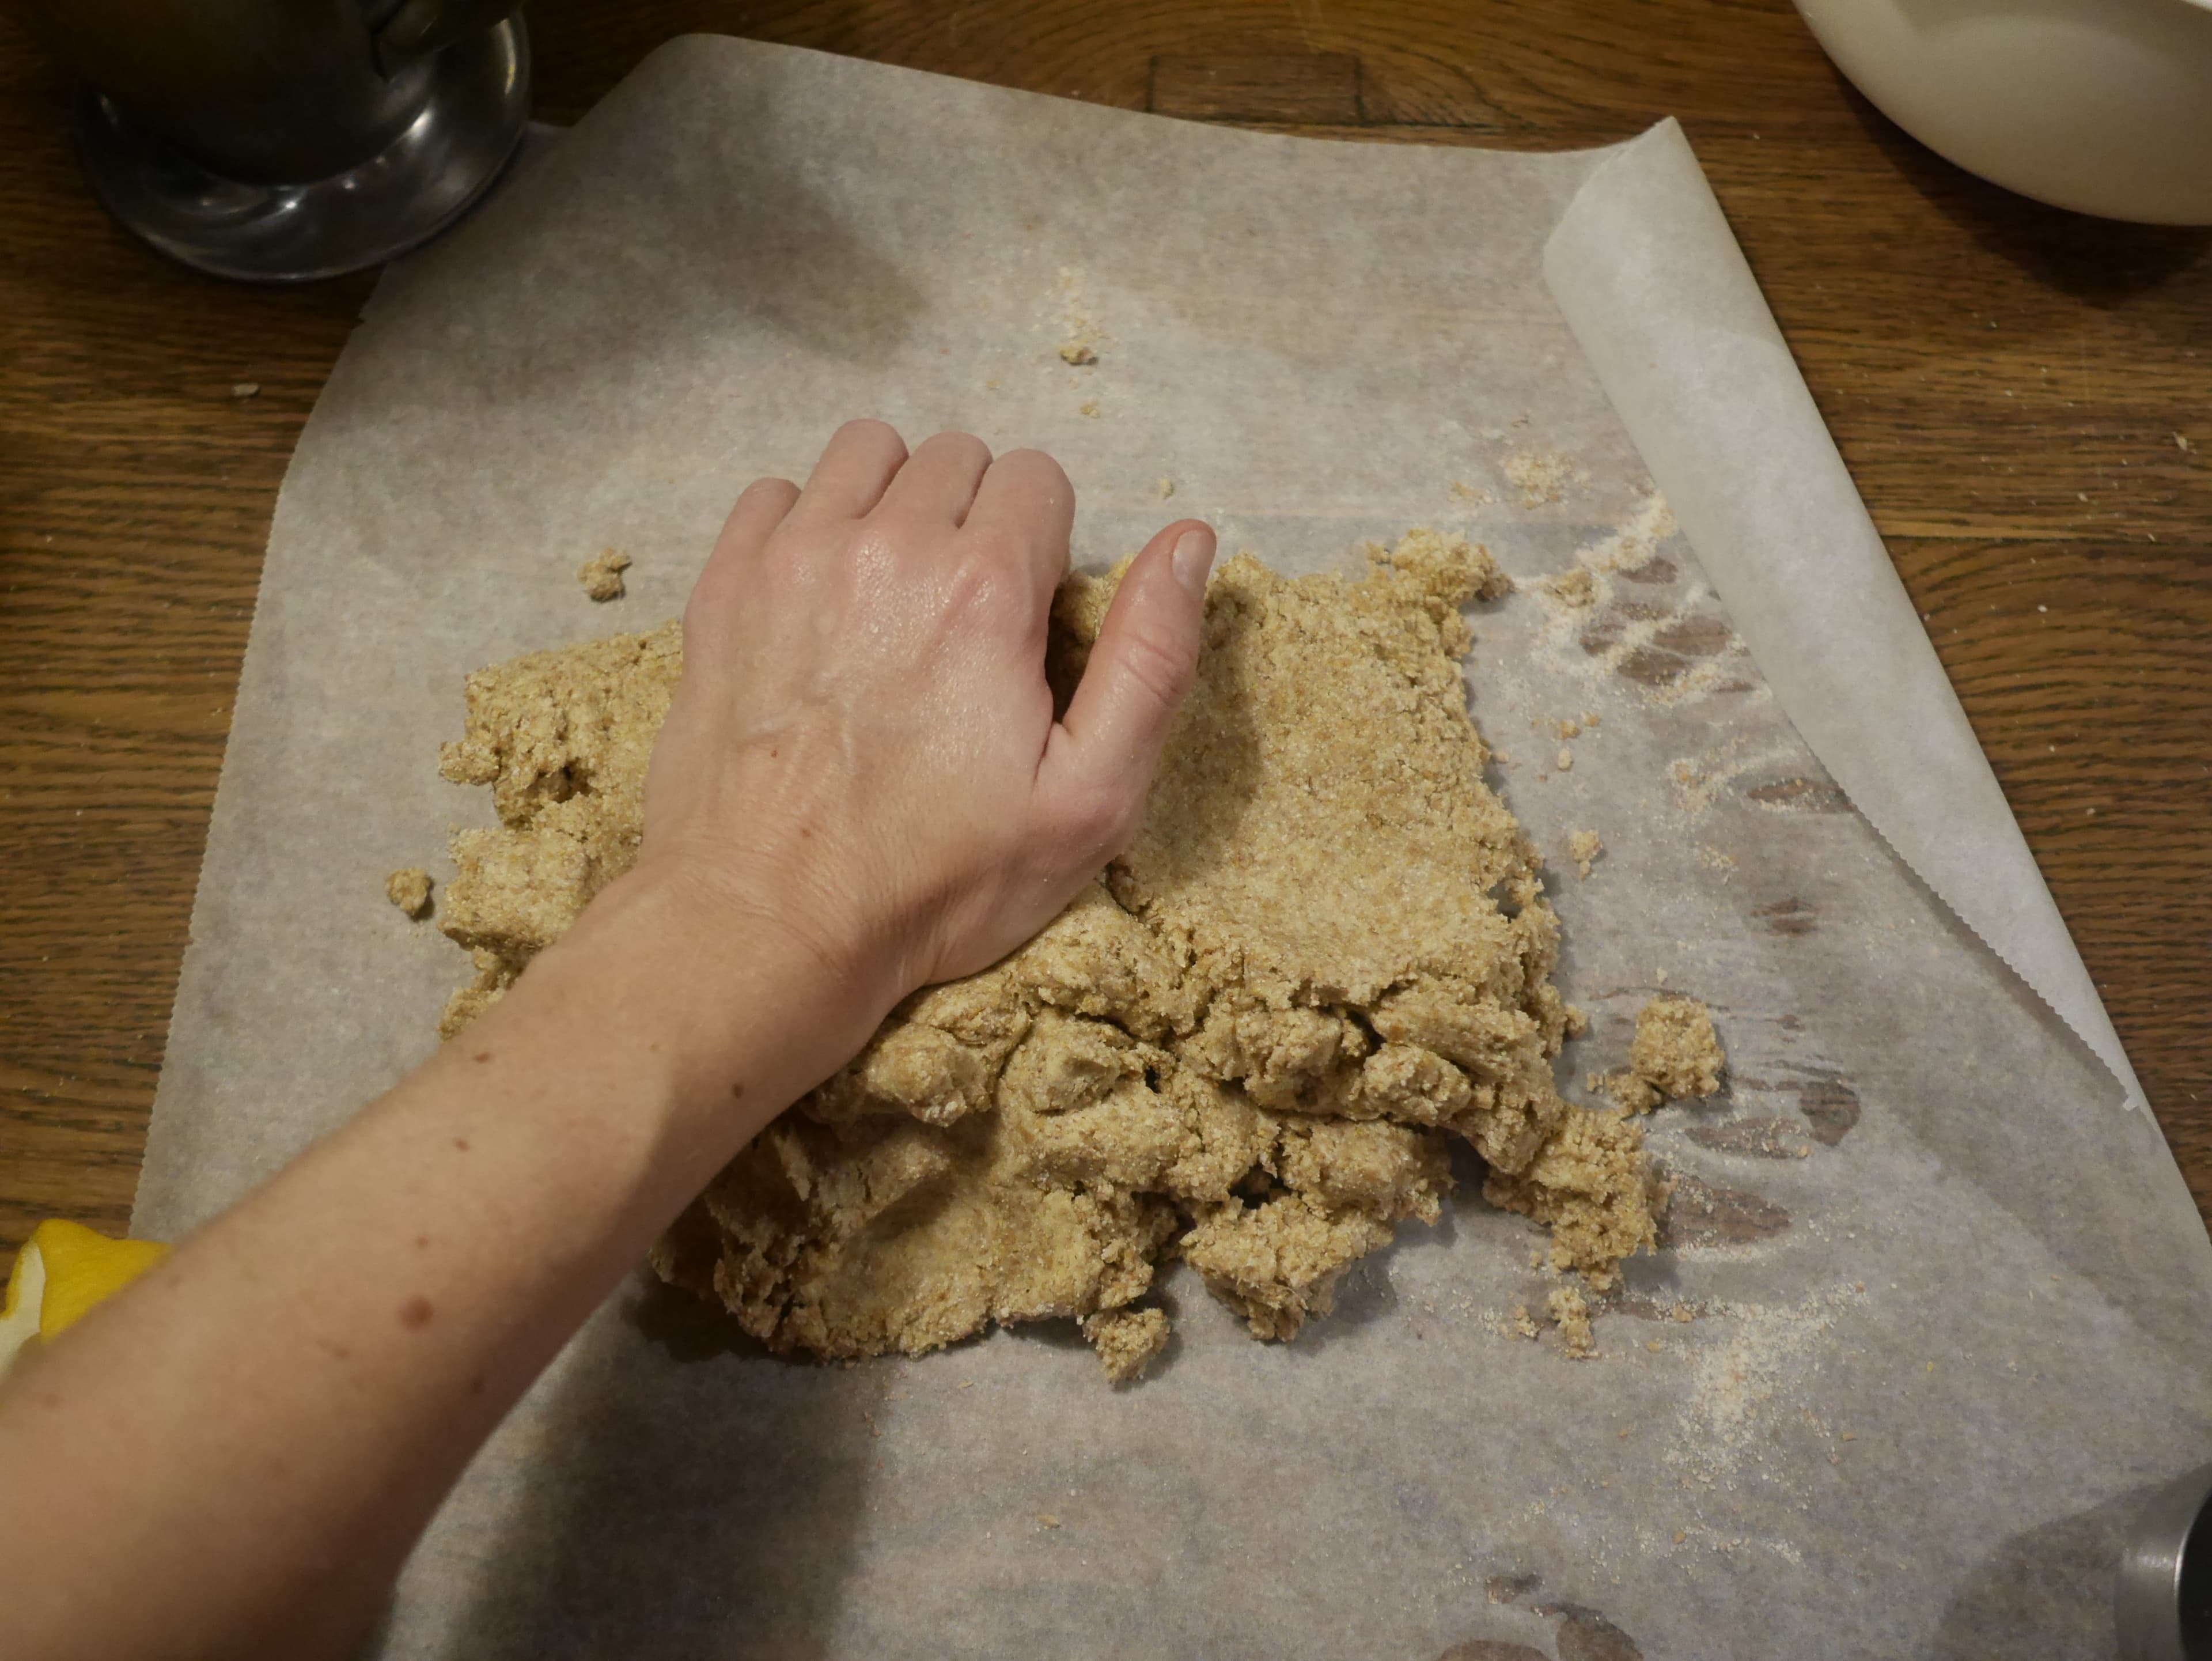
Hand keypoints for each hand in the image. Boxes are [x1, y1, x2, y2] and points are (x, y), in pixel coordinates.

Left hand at [636, 419, 1214, 1023]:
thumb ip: (1153, 658)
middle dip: (974, 519)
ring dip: (891, 502)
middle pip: (955, 457)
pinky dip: (803, 525)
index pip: (1039, 478)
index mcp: (986, 589)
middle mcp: (887, 547)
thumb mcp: (1090, 799)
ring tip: (894, 592)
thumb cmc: (938, 878)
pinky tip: (819, 601)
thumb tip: (1190, 540)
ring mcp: (793, 558)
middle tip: (963, 620)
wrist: (769, 922)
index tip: (1024, 625)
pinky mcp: (724, 584)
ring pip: (864, 453)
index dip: (1045, 548)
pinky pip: (773, 491)